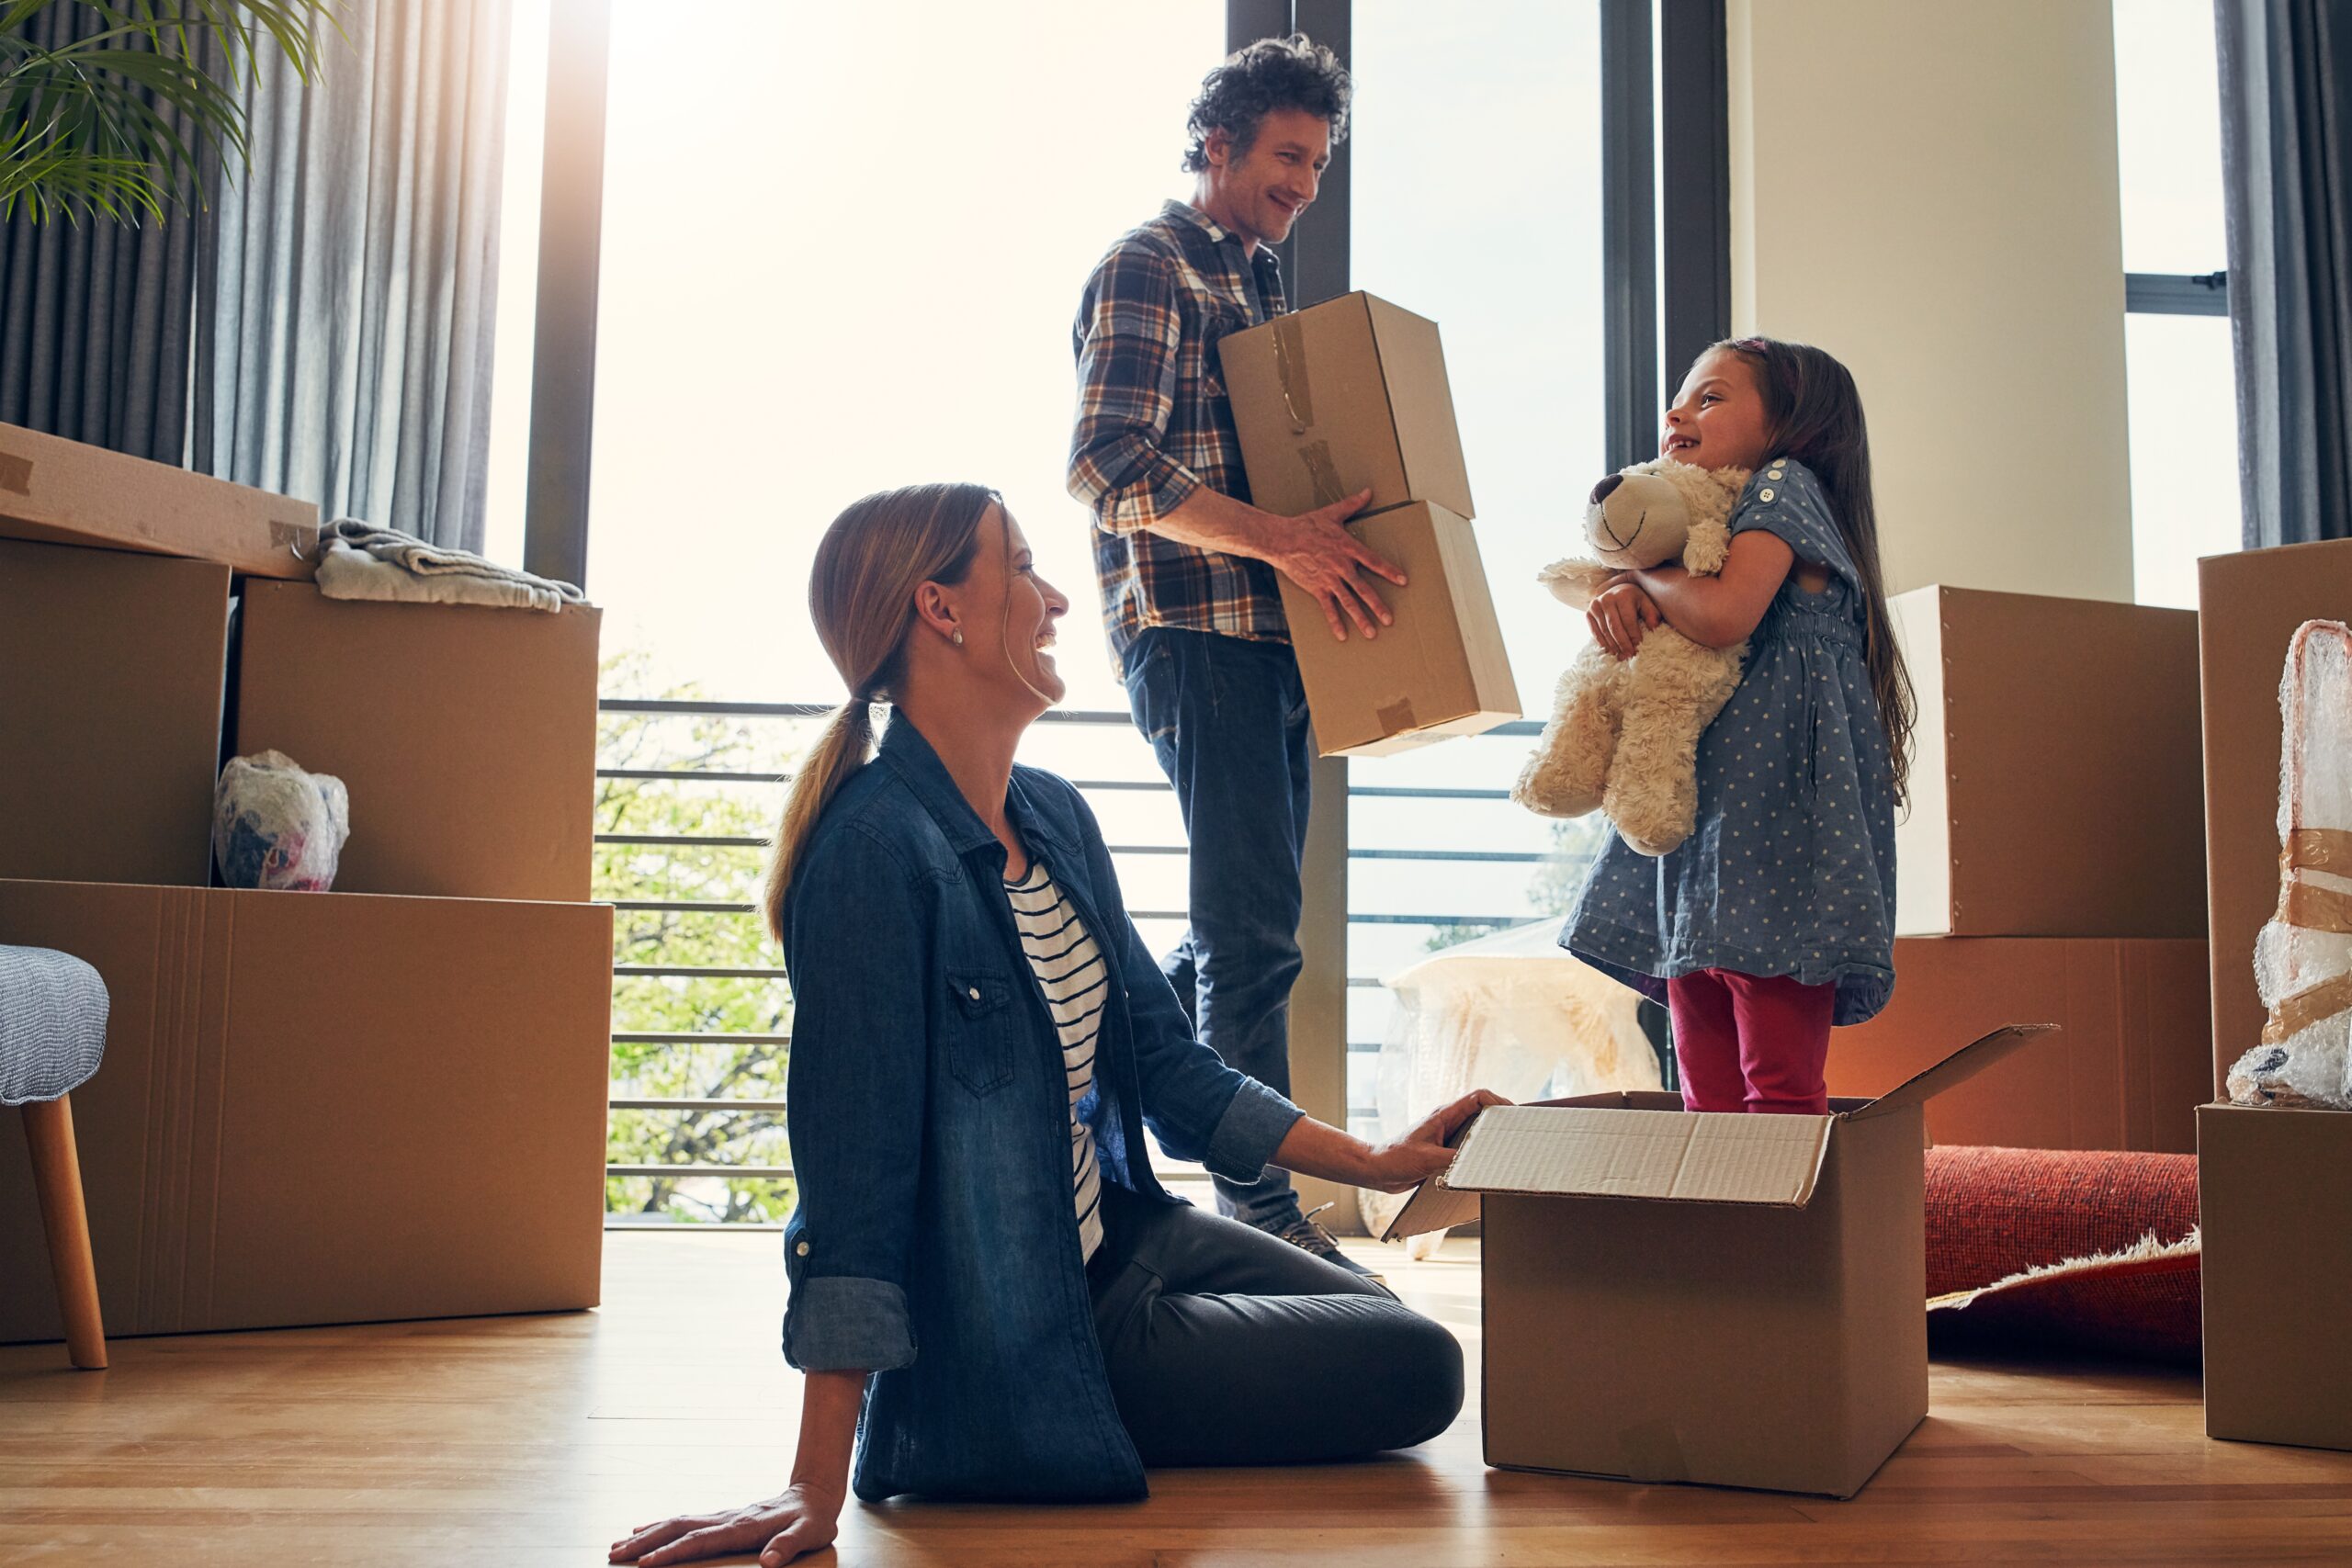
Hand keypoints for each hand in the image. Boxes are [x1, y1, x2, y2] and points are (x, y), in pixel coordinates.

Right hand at [611, 1483, 842, 1566]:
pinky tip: (644, 1530)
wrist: (814, 1493)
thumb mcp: (809, 1534)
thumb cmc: (812, 1519)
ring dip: (646, 1534)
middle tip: (614, 1554)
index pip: (699, 1541)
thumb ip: (789, 1546)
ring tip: (616, 1546)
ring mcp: (722, 1516)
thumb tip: (770, 1562)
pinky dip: (660, 1527)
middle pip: (678, 1528)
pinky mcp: (721, 1518)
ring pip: (676, 1523)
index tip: (645, 1564)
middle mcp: (726, 1518)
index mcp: (743, 1527)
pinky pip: (684, 1522)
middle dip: (645, 1542)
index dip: (671, 1553)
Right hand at [1265, 488, 1407, 641]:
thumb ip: (1352, 505)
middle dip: (1378, 605)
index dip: (1389, 571)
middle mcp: (1342, 566)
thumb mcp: (1331, 513)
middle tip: (1390, 619)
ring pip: (1349, 602)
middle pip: (1364, 589)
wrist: (1281, 539)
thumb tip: (1368, 492)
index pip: (1374, 561)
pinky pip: (1328, 608)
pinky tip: (1343, 635)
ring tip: (1372, 632)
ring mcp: (1329, 580)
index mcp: (1348, 548)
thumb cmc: (1306, 525)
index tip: (1403, 581)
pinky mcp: (1316, 589)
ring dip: (1361, 619)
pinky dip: (1335, 622)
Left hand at [1353, 1089, 1511, 1192]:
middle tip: (1520, 1129)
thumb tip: (1480, 1160)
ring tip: (1511, 1145)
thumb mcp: (1428, 1159)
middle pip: (1482, 1111)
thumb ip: (1454, 1158)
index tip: (1514, 1113)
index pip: (1477, 1098)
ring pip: (1476, 1129)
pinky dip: (1481, 1150)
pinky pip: (1468, 1146)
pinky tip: (1490, 1162)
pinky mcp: (1444, 1149)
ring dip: (1492, 1134)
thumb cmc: (1396, 1158)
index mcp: (1444, 1115)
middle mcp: (1447, 1122)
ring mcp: (1446, 1135)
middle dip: (1501, 1117)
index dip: (1497, 1101)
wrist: (1377, 1170)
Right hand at [1587, 578, 1659, 660]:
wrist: (1616, 590)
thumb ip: (1651, 614)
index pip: (1628, 621)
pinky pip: (1595, 632)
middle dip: (1623, 644)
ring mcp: (1595, 606)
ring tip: (1621, 655)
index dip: (1633, 636)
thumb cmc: (1634, 599)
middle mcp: (1607, 599)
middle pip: (1615, 628)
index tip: (1638, 647)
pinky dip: (1603, 643)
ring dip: (1613, 646)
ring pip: (1605, 631)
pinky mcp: (1588, 613)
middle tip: (1629, 655)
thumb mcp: (1646, 602)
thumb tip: (1654, 627)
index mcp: (1623, 595)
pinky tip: (1611, 650)